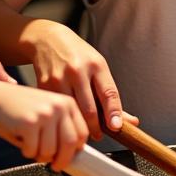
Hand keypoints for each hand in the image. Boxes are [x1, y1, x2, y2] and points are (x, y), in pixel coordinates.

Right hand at [0, 85, 87, 171]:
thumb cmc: (23, 110)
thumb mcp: (49, 112)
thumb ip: (62, 127)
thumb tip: (73, 152)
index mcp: (68, 104)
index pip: (82, 133)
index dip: (76, 150)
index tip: (69, 157)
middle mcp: (59, 107)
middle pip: (70, 143)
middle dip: (62, 160)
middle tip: (55, 165)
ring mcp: (44, 114)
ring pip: (50, 150)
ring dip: (40, 156)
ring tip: (32, 146)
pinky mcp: (29, 123)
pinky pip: (32, 150)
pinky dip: (26, 152)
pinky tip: (22, 141)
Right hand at [30, 24, 124, 138]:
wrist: (48, 40)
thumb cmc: (78, 56)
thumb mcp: (98, 67)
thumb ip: (110, 94)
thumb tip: (131, 121)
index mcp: (96, 65)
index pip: (108, 93)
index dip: (114, 113)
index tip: (116, 127)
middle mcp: (78, 70)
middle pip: (89, 108)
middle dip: (96, 127)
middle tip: (99, 135)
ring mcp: (60, 78)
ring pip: (73, 112)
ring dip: (79, 126)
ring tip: (84, 131)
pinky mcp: (44, 85)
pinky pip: (58, 108)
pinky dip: (63, 118)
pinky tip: (67, 120)